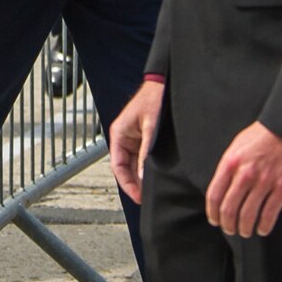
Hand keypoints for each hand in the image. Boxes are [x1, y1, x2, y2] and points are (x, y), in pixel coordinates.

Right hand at [108, 79, 165, 203]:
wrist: (163, 84)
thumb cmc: (154, 99)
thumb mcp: (150, 127)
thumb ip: (146, 152)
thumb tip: (144, 177)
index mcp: (119, 134)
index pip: (118, 166)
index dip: (127, 184)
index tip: (138, 197)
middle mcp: (123, 138)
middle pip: (126, 168)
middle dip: (135, 184)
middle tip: (147, 198)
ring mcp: (133, 138)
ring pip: (134, 164)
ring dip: (141, 177)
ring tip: (152, 191)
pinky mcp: (143, 138)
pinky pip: (142, 158)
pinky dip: (147, 168)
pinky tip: (156, 177)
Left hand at [204, 121, 281, 237]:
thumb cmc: (263, 135)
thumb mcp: (238, 146)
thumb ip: (229, 167)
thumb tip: (222, 188)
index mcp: (230, 163)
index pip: (214, 195)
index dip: (213, 213)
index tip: (215, 220)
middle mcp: (245, 174)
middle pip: (229, 210)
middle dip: (228, 225)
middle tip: (230, 229)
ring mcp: (264, 182)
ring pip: (248, 216)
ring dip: (245, 228)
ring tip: (246, 231)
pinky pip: (270, 214)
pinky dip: (264, 226)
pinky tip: (263, 229)